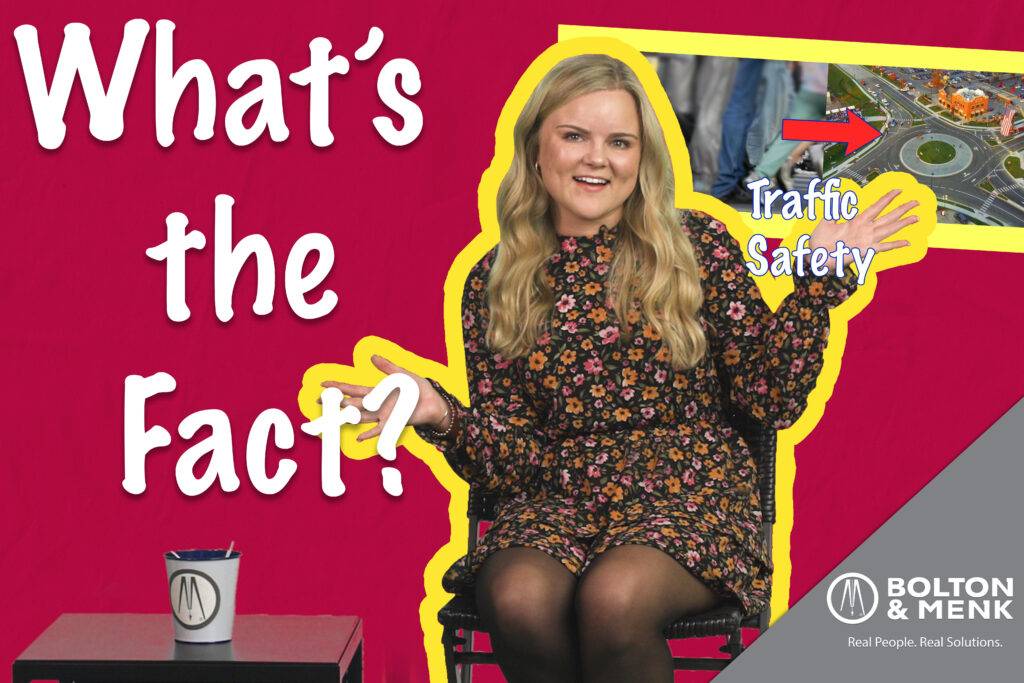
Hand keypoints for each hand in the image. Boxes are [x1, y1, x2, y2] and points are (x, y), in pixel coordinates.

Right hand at [321, 355, 450, 441]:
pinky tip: (358, 439)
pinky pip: (378, 431)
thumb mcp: (402, 374)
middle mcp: (376, 405)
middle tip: (318, 400)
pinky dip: (369, 435)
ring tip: (334, 414)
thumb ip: (387, 367)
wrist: (433, 402)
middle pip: (351, 404)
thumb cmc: (418, 388)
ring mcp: (383, 415)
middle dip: (335, 402)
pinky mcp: (393, 424)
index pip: (353, 389)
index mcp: (377, 392)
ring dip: (348, 415)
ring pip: (360, 416)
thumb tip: (371, 356)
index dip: (338, 386)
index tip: (322, 384)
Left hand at [810, 188, 916, 266]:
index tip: (899, 190)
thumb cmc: (819, 241)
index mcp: (857, 221)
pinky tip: (906, 243)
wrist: (815, 256)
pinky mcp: (864, 251)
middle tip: (916, 202)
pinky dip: (894, 245)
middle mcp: (865, 230)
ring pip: (889, 229)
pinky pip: (883, 247)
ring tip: (916, 217)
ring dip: (902, 223)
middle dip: (902, 209)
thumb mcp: (825, 221)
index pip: (876, 207)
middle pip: (888, 217)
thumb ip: (833, 210)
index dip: (887, 198)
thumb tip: (836, 197)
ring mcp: (866, 240)